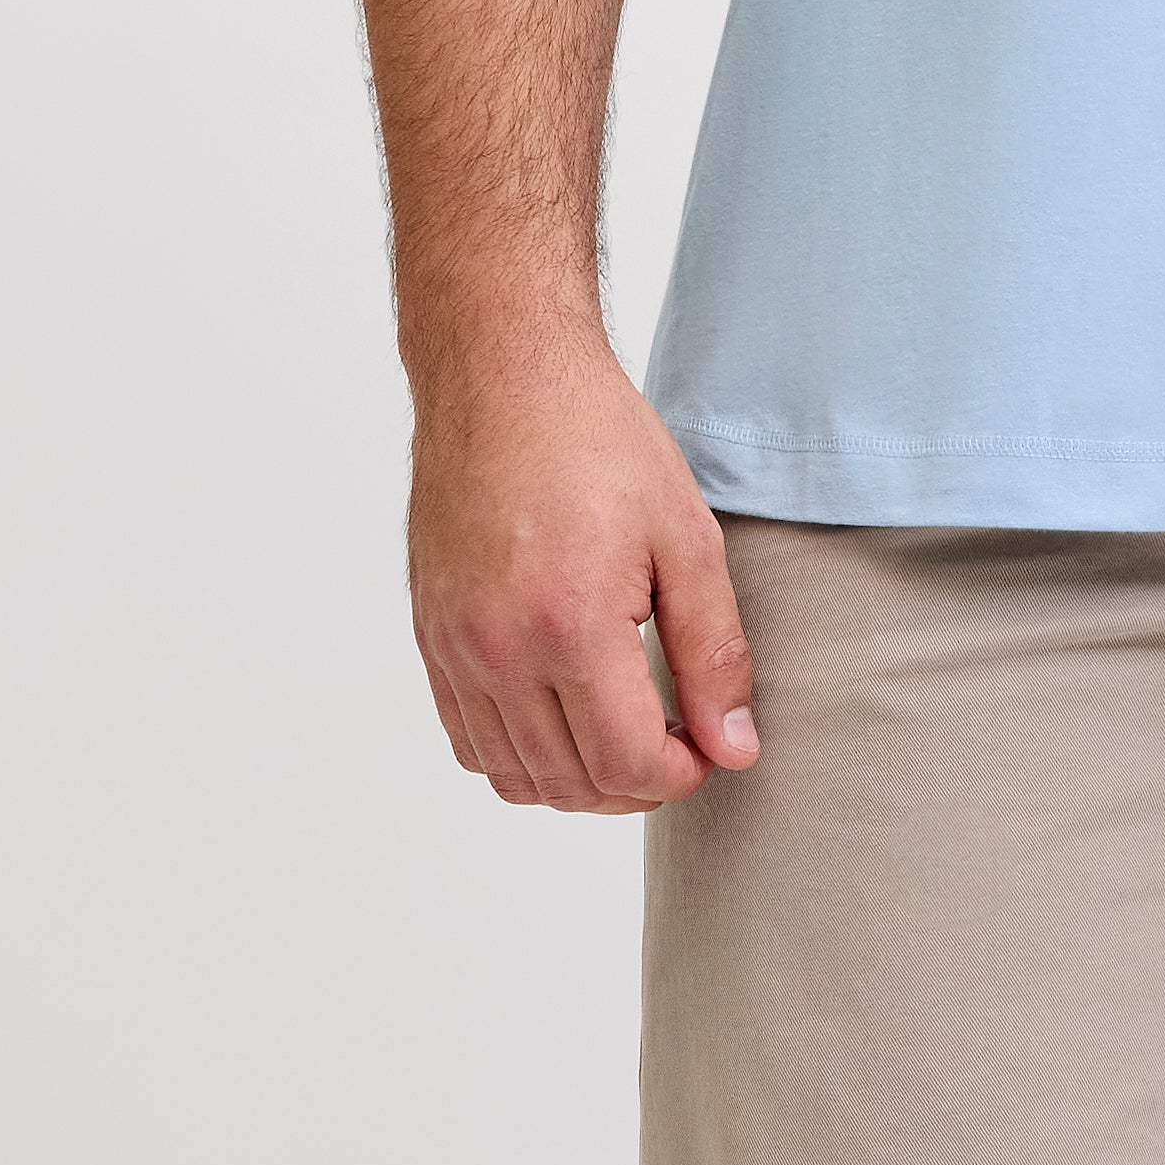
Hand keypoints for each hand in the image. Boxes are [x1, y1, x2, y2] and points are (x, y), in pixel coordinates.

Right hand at [407, 333, 757, 811]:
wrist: (501, 380)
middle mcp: (499, 650)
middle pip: (571, 783)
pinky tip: (565, 720)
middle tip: (676, 743)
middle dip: (637, 784)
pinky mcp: (431, 637)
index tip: (706, 747)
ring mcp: (455, 648)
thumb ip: (713, 654)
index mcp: (569, 626)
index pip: (626, 764)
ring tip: (625, 737)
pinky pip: (469, 740)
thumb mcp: (685, 540)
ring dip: (578, 781)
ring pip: (513, 776)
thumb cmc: (596, 443)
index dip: (679, 776)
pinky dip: (520, 756)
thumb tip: (732, 747)